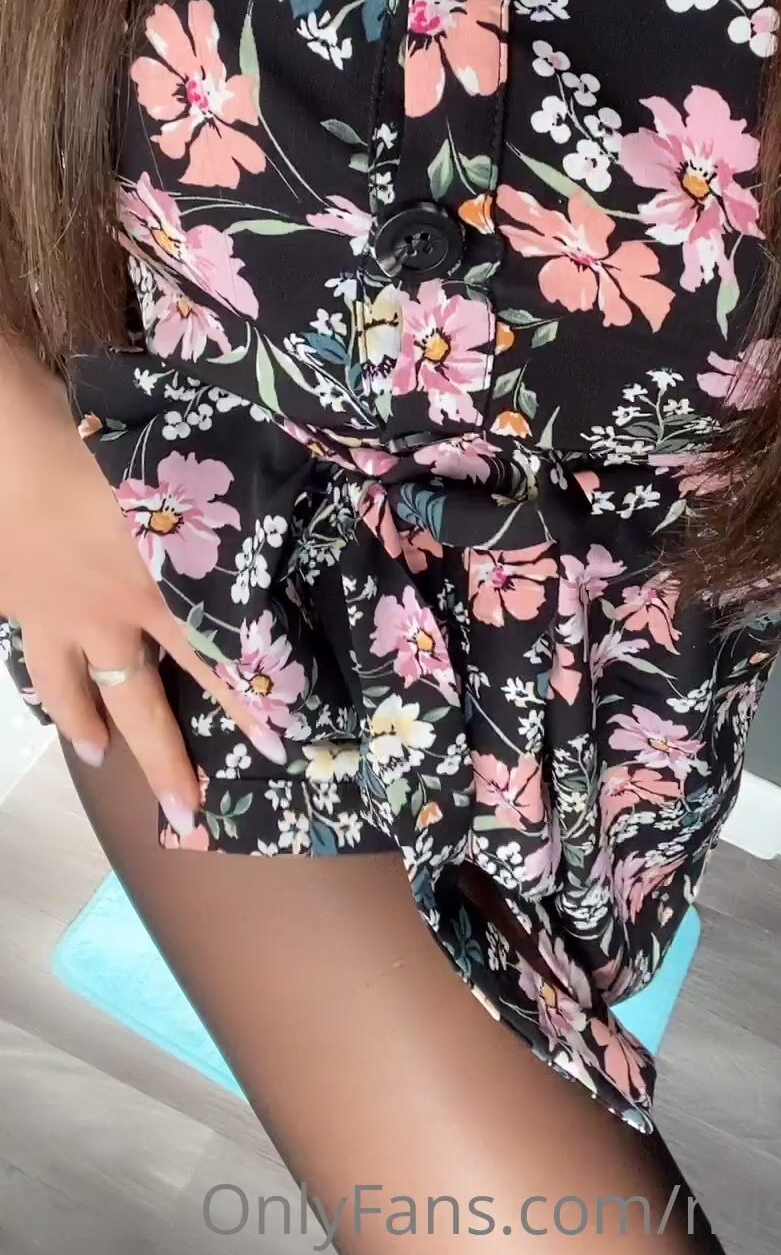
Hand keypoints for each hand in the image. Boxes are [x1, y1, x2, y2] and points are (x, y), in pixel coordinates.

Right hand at [0, 345, 285, 835]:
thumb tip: (277, 504)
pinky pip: (25, 649)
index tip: (279, 747)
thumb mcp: (184, 474)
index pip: (219, 663)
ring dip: (84, 723)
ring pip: (69, 687)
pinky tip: (41, 679)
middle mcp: (109, 616)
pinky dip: (35, 672)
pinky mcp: (11, 599)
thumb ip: (222, 509)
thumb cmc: (101, 443)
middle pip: (140, 704)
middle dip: (163, 761)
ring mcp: (52, 613)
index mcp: (163, 589)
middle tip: (182, 812)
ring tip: (94, 751)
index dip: (248, 706)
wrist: (5, 444)